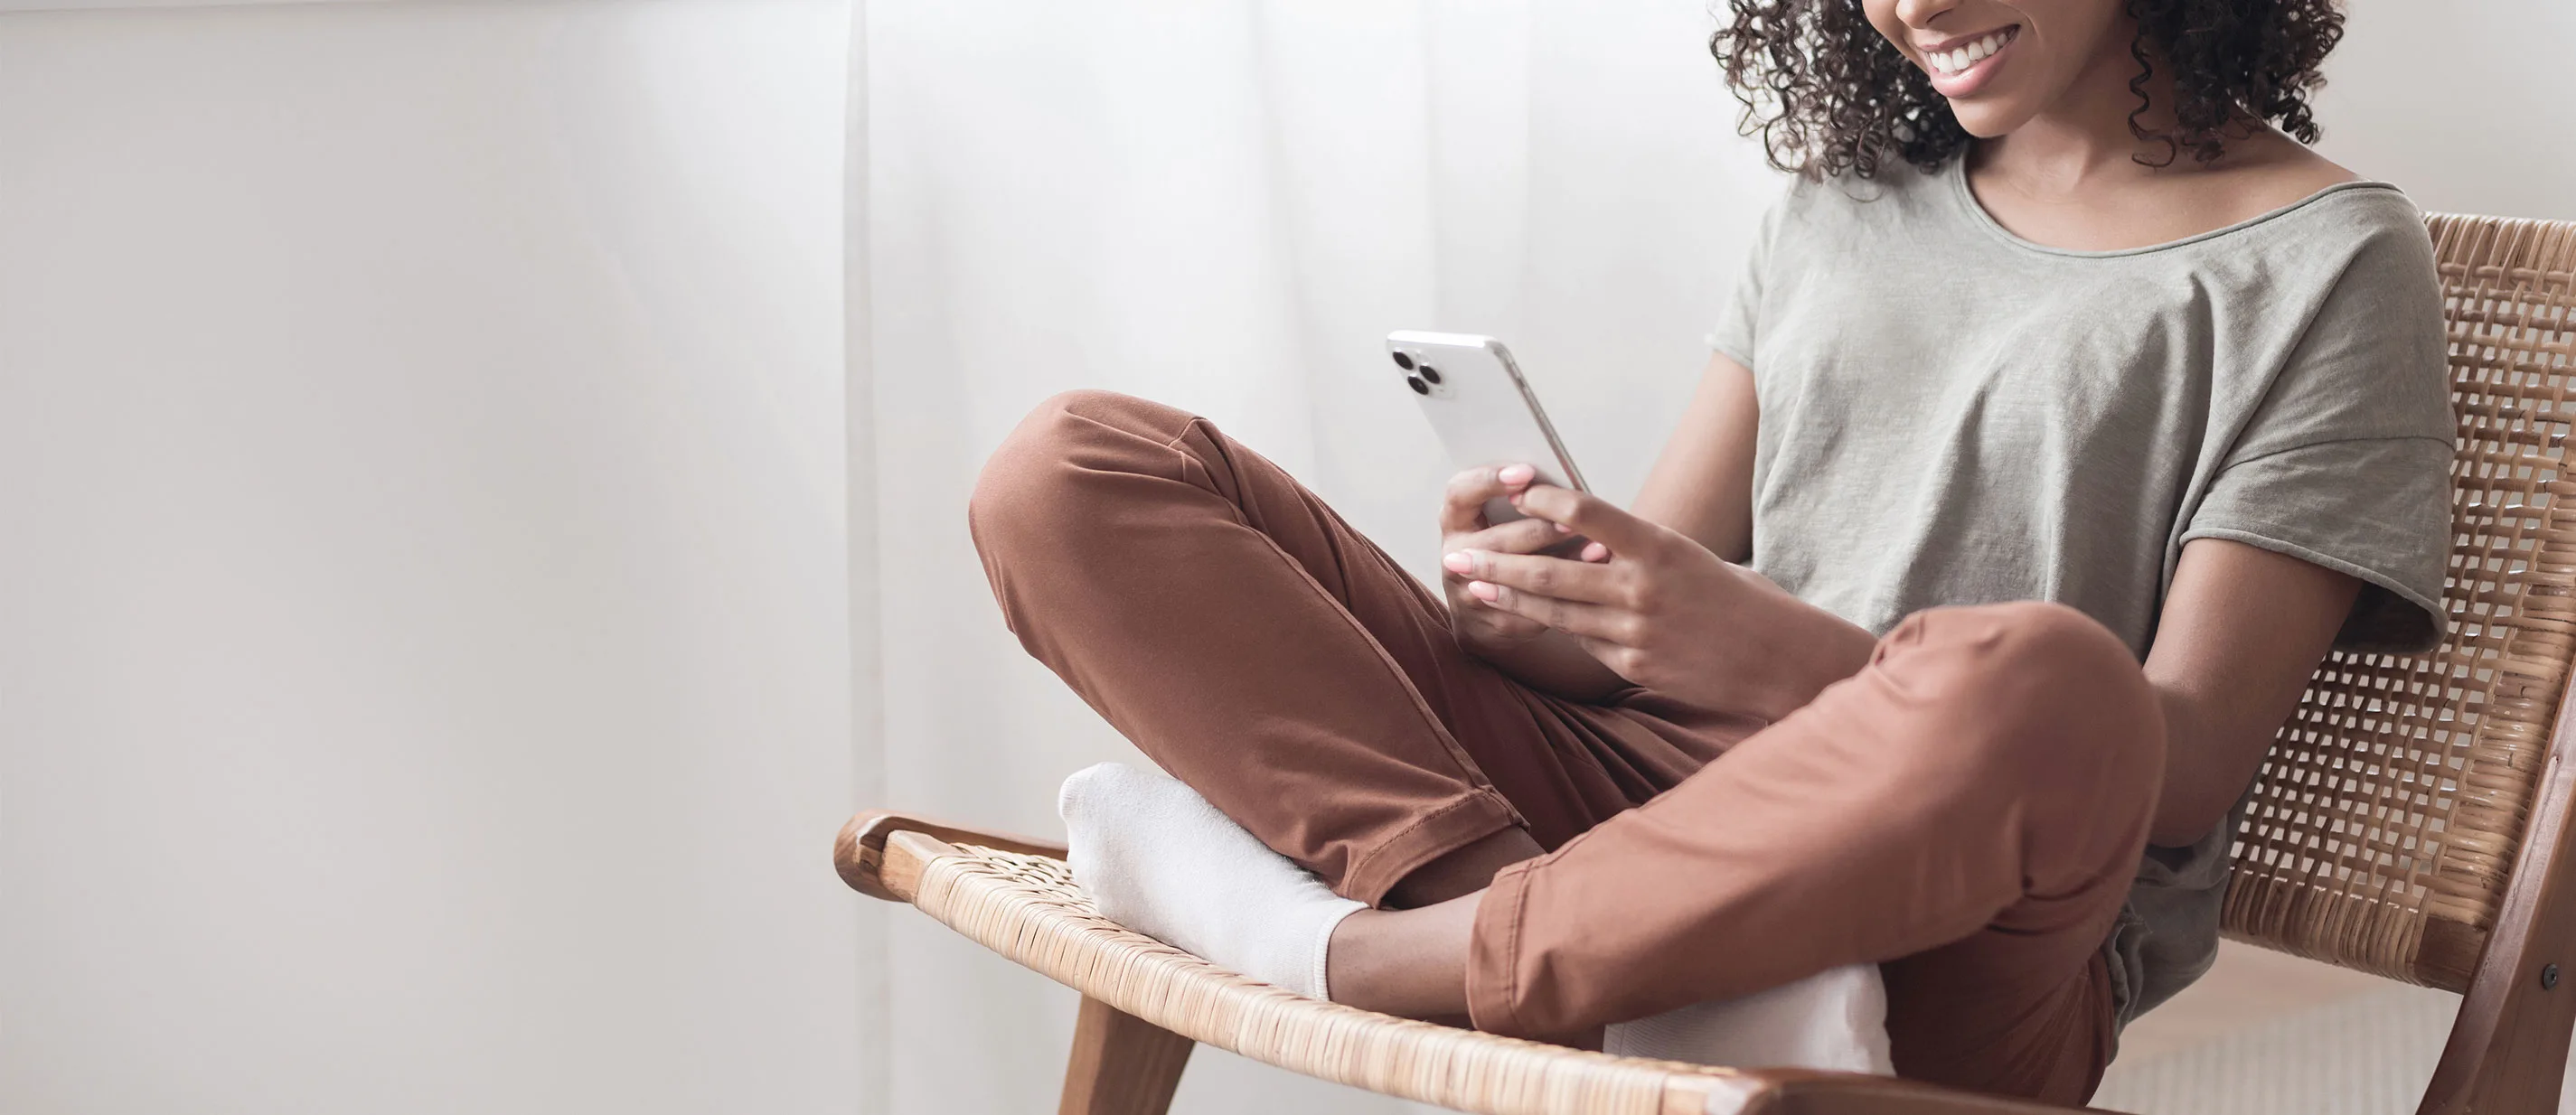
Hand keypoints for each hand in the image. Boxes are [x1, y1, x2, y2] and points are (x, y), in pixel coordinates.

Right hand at [1438, 464, 1597, 658]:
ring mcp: (1469, 593)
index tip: (1526, 472)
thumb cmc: (1500, 551)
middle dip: (1540, 528)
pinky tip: (1595, 584)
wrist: (1481, 612)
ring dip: (1563, 562)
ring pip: (1517, 579)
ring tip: (1598, 549)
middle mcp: (1454, 557)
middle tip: (1574, 520)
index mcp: (1454, 521)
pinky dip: (1567, 595)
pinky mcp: (1494, 622)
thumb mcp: (1495, 521)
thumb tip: (1563, 483)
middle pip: (1497, 539)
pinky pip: (1533, 609)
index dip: (1490, 480)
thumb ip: (1518, 503)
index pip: (1461, 493)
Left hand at [1441, 484, 1873, 720]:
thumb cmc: (1734, 597)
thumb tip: (1580, 532)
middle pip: (1553, 570)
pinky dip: (1555, 626)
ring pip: (1556, 610)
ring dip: (1508, 595)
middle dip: (1498, 560)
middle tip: (1457, 551)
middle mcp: (1644, 587)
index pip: (1590, 512)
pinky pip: (1582, 641)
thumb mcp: (1689, 557)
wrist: (1778, 656)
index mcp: (1661, 546)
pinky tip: (1521, 614)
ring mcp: (1637, 630)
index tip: (1515, 489)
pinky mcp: (1635, 665)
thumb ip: (1636, 548)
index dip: (1546, 499)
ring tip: (1472, 582)